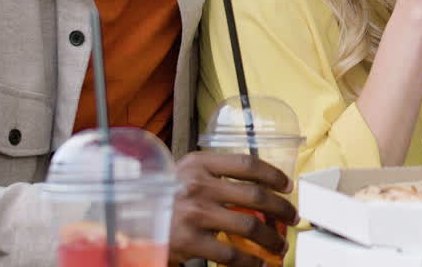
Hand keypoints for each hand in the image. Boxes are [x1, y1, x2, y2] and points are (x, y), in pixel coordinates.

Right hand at [167, 152, 298, 266]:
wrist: (128, 222)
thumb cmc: (163, 199)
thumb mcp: (184, 176)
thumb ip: (214, 176)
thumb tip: (258, 188)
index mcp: (198, 164)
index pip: (246, 164)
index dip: (273, 174)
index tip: (287, 185)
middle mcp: (197, 185)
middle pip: (255, 194)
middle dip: (281, 208)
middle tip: (292, 216)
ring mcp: (193, 213)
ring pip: (249, 225)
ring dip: (272, 237)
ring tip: (279, 245)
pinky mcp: (189, 242)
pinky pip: (231, 254)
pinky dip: (251, 262)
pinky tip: (259, 264)